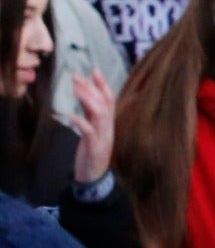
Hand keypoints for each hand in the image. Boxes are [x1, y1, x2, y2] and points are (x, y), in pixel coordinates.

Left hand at [68, 71, 115, 185]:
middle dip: (91, 88)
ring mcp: (103, 137)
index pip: (109, 99)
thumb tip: (85, 97)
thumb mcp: (93, 132)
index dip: (103, 84)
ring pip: (99, 114)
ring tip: (75, 89)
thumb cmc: (92, 153)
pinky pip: (89, 132)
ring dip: (88, 100)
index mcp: (108, 123)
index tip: (94, 70)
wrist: (95, 177)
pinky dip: (81, 122)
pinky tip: (70, 116)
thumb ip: (91, 116)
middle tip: (77, 76)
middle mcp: (108, 127)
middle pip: (104, 103)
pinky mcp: (95, 148)